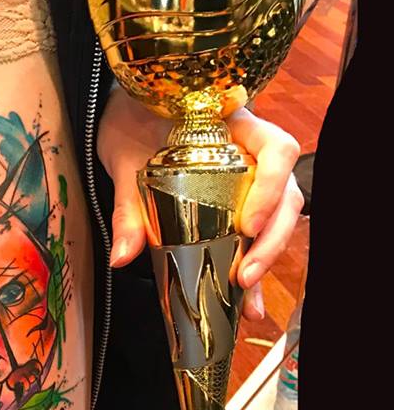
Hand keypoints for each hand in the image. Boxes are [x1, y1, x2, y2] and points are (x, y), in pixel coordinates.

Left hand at [96, 85, 304, 321]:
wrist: (125, 108)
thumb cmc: (131, 119)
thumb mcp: (126, 159)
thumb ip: (129, 205)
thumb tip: (122, 257)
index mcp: (234, 125)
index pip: (276, 149)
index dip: (271, 187)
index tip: (247, 224)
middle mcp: (253, 150)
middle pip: (286, 193)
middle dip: (272, 239)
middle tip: (244, 276)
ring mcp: (250, 176)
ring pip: (279, 215)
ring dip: (266, 257)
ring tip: (246, 299)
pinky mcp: (238, 199)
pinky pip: (256, 230)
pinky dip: (251, 262)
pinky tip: (243, 300)